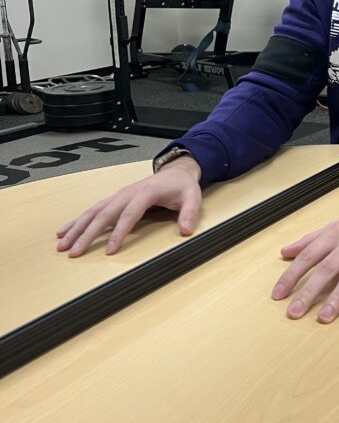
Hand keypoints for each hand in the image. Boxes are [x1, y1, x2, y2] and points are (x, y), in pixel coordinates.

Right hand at [55, 157, 202, 256]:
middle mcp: (127, 193)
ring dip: (76, 228)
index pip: (129, 215)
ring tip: (62, 244)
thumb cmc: (181, 186)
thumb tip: (186, 230)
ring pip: (93, 212)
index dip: (118, 233)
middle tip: (74, 252)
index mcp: (144, 193)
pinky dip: (78, 221)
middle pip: (104, 214)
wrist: (175, 171)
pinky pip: (93, 210)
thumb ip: (189, 213)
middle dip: (87, 234)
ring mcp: (118, 195)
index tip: (109, 250)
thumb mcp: (192, 197)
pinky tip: (64, 231)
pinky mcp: (114, 199)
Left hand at [271, 194, 338, 322]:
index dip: (291, 275)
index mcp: (336, 234)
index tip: (278, 294)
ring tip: (324, 318)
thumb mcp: (337, 226)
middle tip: (294, 312)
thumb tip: (285, 251)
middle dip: (309, 291)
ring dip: (338, 298)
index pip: (309, 255)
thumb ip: (310, 240)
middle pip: (327, 268)